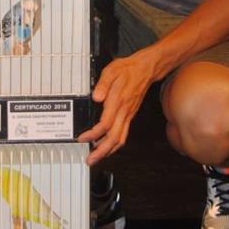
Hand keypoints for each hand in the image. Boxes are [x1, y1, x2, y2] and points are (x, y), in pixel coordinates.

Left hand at [78, 50, 156, 165]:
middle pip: (114, 137)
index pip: (105, 124)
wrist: (145, 69)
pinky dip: (115, 144)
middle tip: (90, 160)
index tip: (82, 138)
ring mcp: (128, 115)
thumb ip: (103, 84)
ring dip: (108, 151)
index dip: (93, 134)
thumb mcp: (112, 70)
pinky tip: (107, 146)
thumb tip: (96, 96)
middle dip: (101, 152)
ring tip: (97, 157)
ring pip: (120, 139)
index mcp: (118, 101)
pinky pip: (123, 134)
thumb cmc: (128, 69)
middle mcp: (124, 111)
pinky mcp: (130, 115)